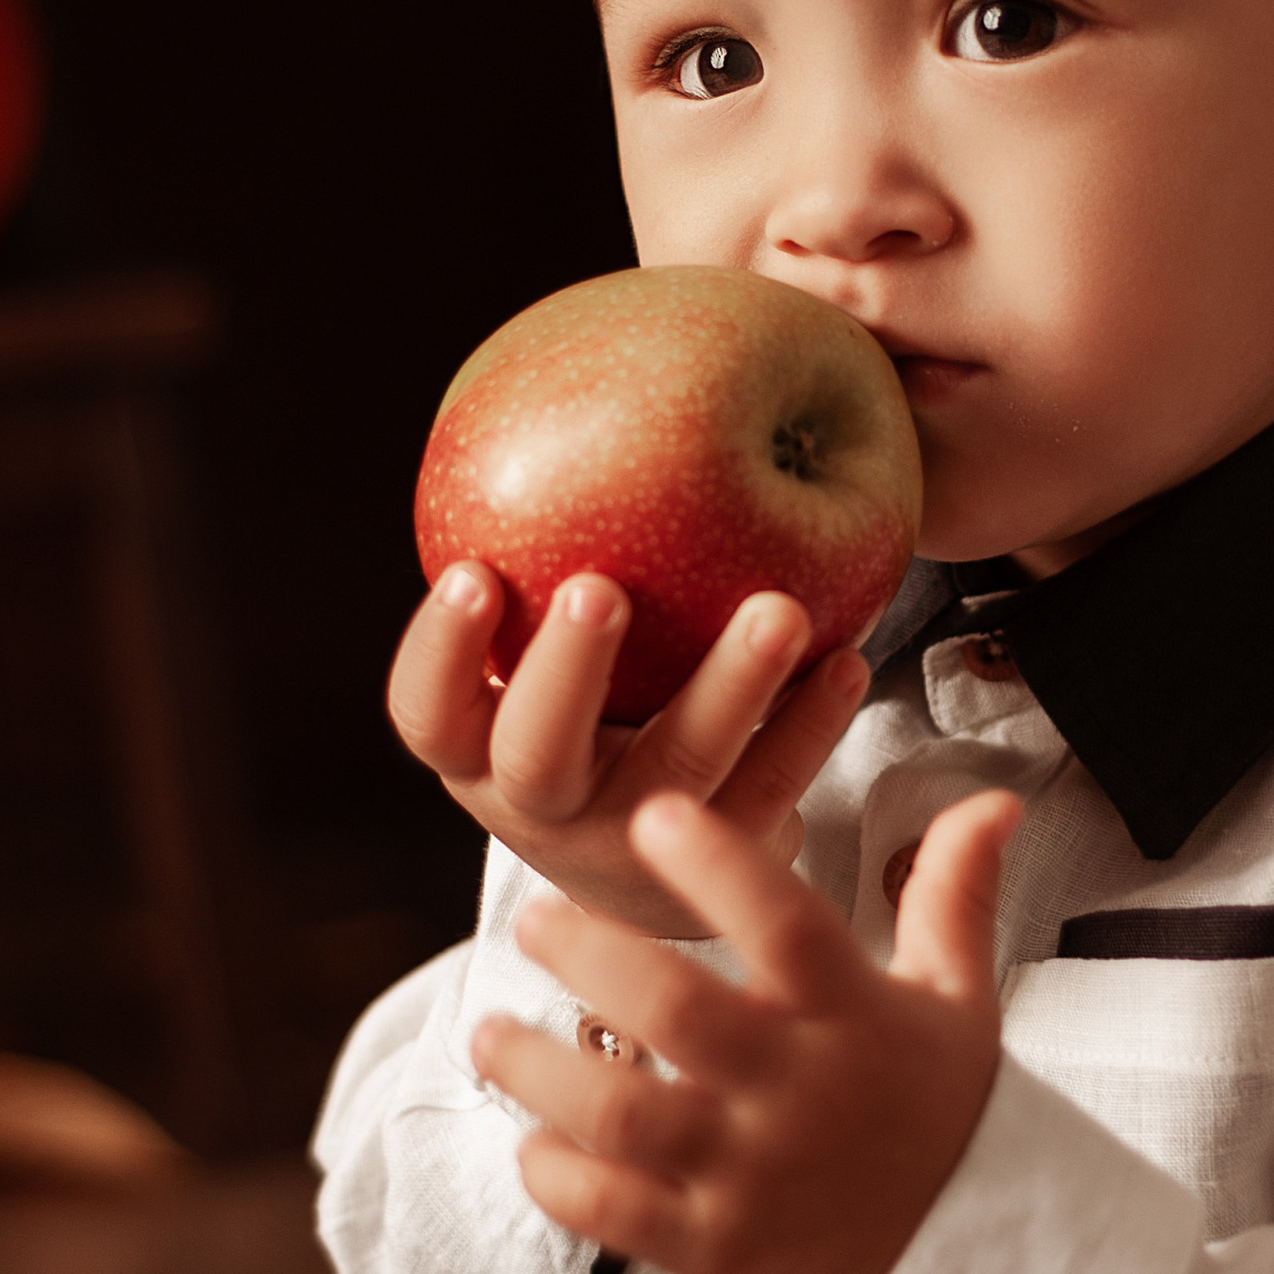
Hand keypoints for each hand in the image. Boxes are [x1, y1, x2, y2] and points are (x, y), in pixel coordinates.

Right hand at [389, 563, 870, 933]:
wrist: (655, 874)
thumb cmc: (589, 717)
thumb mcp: (542, 667)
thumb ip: (544, 573)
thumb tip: (585, 399)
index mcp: (476, 753)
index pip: (428, 712)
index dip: (441, 649)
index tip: (472, 569)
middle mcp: (540, 806)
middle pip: (539, 752)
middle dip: (567, 668)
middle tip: (602, 587)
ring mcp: (632, 842)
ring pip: (677, 773)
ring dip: (730, 688)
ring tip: (780, 612)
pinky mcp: (718, 862)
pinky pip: (770, 790)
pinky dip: (809, 724)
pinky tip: (845, 660)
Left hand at [470, 785, 1020, 1273]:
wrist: (969, 1269)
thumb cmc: (943, 1115)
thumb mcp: (960, 999)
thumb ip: (952, 893)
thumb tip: (993, 799)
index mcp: (852, 1016)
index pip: (785, 923)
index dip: (718, 866)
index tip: (654, 816)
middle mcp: (796, 1092)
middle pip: (678, 1012)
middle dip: (591, 955)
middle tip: (533, 919)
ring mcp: (750, 1175)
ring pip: (624, 1116)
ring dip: (540, 1070)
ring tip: (487, 1032)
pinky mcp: (714, 1248)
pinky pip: (616, 1213)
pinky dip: (560, 1178)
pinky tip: (530, 1141)